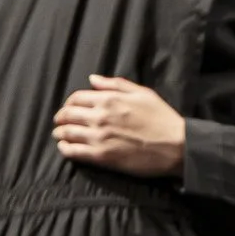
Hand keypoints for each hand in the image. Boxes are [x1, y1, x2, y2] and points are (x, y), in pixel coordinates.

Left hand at [52, 75, 186, 177]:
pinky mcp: (100, 156)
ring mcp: (98, 137)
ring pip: (67, 133)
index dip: (69, 102)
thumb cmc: (162, 118)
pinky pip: (73, 152)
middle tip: (60, 122)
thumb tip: (93, 79)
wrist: (175, 146)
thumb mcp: (143, 93)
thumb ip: (115, 84)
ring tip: (59, 135)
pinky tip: (64, 148)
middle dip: (60, 118)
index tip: (69, 107)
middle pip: (67, 115)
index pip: (76, 98)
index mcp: (110, 99)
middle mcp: (100, 117)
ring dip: (59, 133)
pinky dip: (64, 149)